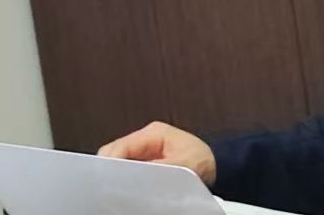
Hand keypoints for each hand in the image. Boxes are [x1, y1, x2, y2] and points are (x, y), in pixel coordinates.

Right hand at [98, 121, 216, 184]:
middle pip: (116, 153)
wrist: (219, 164)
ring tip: (117, 190)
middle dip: (111, 170)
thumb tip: (135, 177)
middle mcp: (146, 139)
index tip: (104, 181)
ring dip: (118, 174)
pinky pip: (129, 169)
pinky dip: (126, 178)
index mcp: (153, 133)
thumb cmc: (204, 160)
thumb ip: (157, 169)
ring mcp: (145, 150)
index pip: (120, 146)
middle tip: (108, 189)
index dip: (110, 164)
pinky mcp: (147, 161)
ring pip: (120, 161)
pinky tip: (128, 189)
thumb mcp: (182, 165)